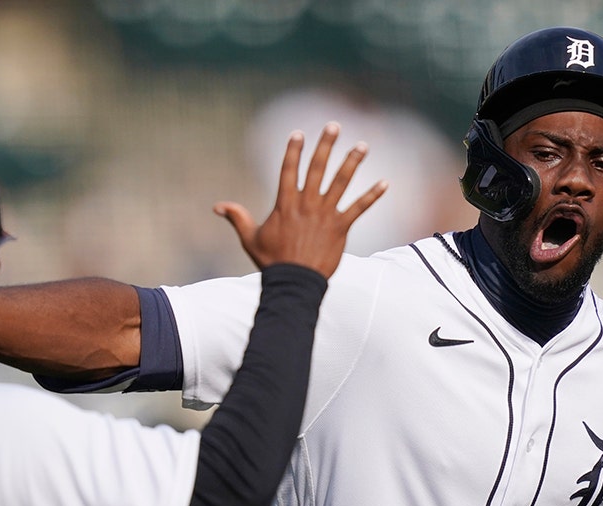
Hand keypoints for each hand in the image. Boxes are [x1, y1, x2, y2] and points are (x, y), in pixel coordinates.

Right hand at [214, 122, 386, 278]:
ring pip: (341, 183)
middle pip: (317, 168)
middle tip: (334, 126)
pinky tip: (385, 183)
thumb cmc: (271, 261)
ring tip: (362, 146)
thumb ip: (237, 218)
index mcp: (285, 204)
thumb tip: (217, 206)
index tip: (299, 134)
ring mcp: (325, 215)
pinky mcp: (341, 228)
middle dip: (326, 145)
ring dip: (352, 162)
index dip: (293, 150)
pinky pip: (359, 208)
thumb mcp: (250, 238)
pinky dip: (372, 196)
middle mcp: (307, 204)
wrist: (294, 283)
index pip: (289, 170)